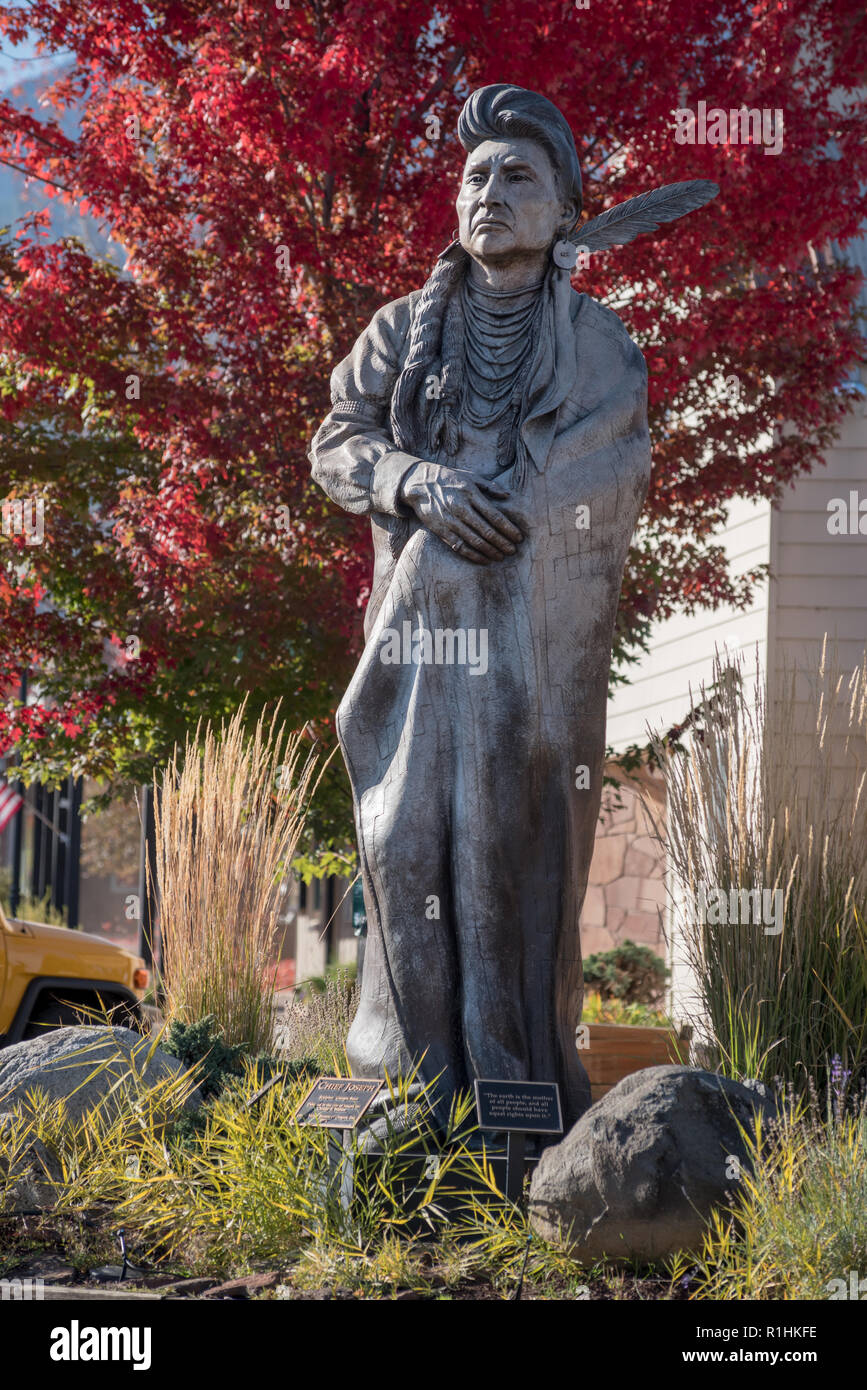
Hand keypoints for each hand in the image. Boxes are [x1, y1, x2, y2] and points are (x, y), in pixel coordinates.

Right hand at [399, 462, 524, 563]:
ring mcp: (451, 521)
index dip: (508, 528)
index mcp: (471, 494)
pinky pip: (460, 547)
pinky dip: (473, 555)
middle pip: (487, 531)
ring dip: (490, 551)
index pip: (495, 515)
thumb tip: (508, 495)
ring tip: (501, 557)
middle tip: (513, 551)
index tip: (518, 537)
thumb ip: (490, 486)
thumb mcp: (470, 476)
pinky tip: (484, 559)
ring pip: (475, 541)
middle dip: (503, 543)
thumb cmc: (448, 479)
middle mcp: (461, 508)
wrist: (419, 484)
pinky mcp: (441, 531)